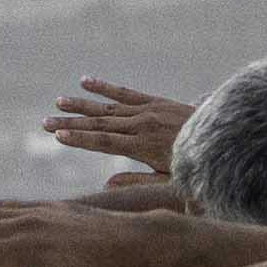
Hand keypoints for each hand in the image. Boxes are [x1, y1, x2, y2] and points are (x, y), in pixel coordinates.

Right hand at [44, 78, 193, 173]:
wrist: (222, 141)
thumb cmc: (195, 168)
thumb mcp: (168, 183)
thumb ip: (137, 182)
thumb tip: (105, 186)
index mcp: (144, 147)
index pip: (104, 142)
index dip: (80, 139)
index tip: (58, 136)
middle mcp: (142, 125)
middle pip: (99, 124)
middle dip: (71, 124)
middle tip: (44, 123)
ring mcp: (148, 111)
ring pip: (107, 108)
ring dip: (81, 105)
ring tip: (58, 103)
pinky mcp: (155, 102)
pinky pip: (125, 93)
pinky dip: (104, 88)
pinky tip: (85, 81)